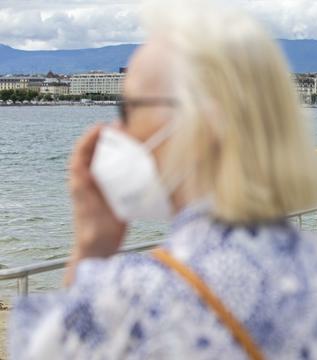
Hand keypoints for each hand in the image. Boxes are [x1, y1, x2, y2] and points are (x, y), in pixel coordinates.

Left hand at [65, 125, 126, 284]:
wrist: (98, 249)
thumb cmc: (94, 232)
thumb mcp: (88, 210)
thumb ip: (83, 194)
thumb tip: (79, 177)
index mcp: (81, 181)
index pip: (81, 153)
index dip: (90, 137)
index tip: (105, 126)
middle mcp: (89, 180)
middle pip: (94, 152)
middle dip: (106, 136)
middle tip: (123, 125)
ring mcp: (100, 186)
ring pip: (106, 160)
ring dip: (116, 146)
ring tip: (131, 136)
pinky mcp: (111, 193)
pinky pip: (116, 172)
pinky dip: (124, 161)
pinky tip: (137, 158)